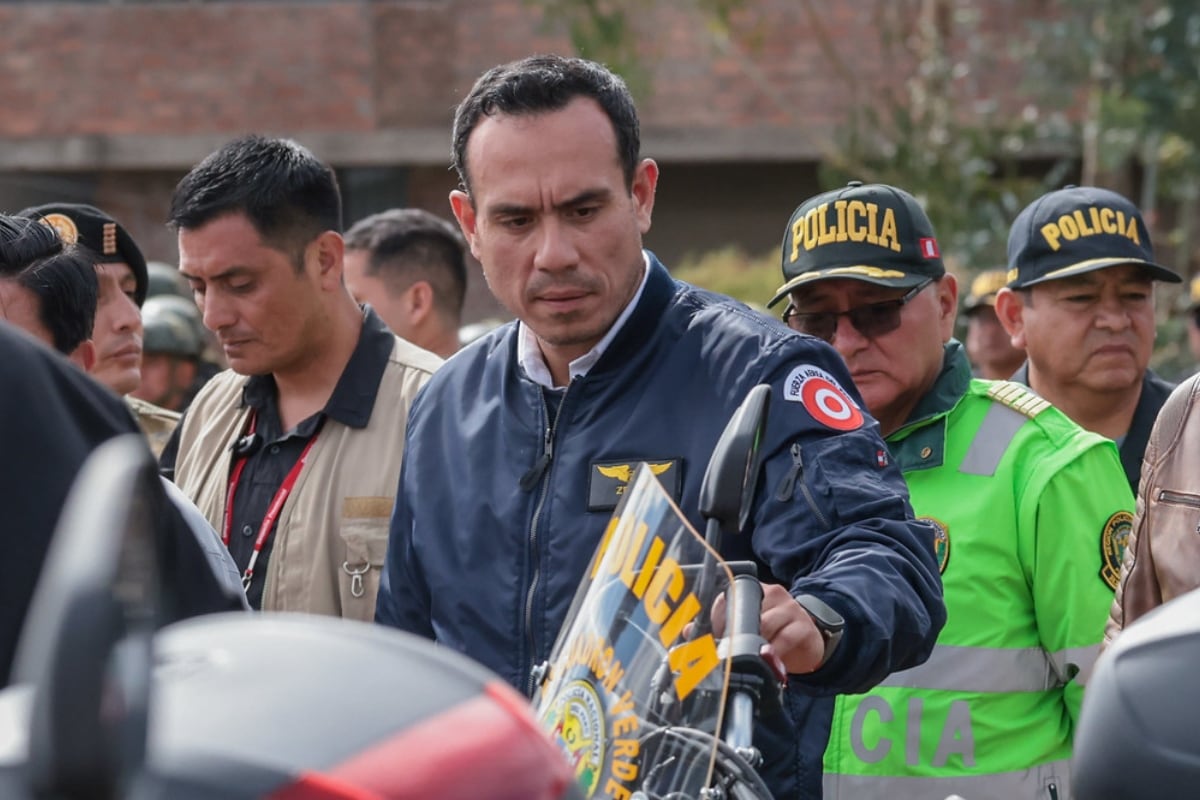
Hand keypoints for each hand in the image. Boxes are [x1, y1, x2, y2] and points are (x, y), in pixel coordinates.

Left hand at [711, 583, 826, 674]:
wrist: (809, 639)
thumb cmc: (774, 631)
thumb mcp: (748, 626)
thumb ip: (719, 626)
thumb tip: (688, 630)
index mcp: (755, 590)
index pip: (730, 596)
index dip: (717, 616)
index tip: (711, 635)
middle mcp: (773, 594)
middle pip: (747, 611)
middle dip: (734, 634)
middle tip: (726, 651)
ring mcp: (790, 609)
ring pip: (765, 625)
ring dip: (754, 643)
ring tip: (746, 657)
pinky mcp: (804, 627)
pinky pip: (785, 639)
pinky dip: (773, 652)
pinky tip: (767, 660)